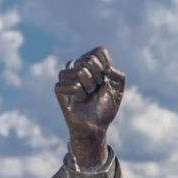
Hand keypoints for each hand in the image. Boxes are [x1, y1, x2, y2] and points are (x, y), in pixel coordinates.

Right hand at [55, 46, 125, 168]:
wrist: (95, 126)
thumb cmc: (105, 107)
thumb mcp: (118, 90)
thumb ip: (119, 76)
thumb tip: (108, 69)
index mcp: (89, 63)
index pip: (99, 51)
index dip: (106, 68)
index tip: (105, 81)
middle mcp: (76, 66)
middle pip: (90, 60)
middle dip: (99, 78)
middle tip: (95, 90)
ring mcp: (66, 76)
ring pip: (81, 71)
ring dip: (90, 87)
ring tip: (87, 95)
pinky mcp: (58, 88)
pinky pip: (73, 85)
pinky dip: (81, 95)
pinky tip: (79, 100)